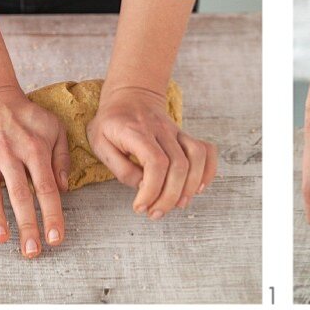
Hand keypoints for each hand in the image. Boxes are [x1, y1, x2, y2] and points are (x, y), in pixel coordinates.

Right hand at [0, 86, 70, 257]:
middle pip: (20, 195)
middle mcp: (9, 154)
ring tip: (1, 239)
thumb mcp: (54, 129)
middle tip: (31, 251)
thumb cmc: (27, 118)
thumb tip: (64, 189)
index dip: (52, 215)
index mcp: (34, 149)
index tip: (56, 240)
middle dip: (27, 225)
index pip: (45, 189)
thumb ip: (62, 158)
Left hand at [86, 85, 216, 218]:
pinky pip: (207, 151)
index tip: (140, 207)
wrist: (130, 96)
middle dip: (169, 197)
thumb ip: (121, 168)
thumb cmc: (112, 123)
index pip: (155, 162)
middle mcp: (160, 130)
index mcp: (135, 131)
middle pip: (178, 166)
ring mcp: (176, 132)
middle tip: (156, 214)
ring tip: (178, 205)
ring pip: (196, 158)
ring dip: (190, 187)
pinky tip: (198, 188)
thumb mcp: (100, 144)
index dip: (152, 189)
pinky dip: (208, 171)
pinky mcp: (185, 136)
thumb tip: (144, 186)